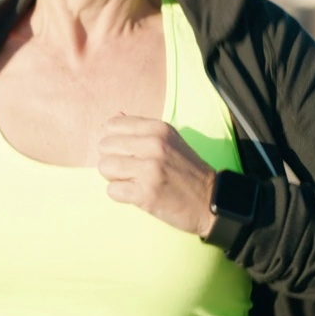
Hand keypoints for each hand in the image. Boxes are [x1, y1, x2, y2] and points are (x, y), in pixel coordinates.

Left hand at [97, 115, 216, 235]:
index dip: (115, 141)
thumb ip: (141, 128)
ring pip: (105, 167)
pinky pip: (112, 191)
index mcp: (158, 129)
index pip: (111, 125)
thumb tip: (115, 115)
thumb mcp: (169, 140)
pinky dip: (121, 195)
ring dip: (115, 178)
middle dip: (113, 160)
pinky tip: (138, 195)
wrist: (210, 200)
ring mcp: (150, 169)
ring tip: (134, 182)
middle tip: (132, 170)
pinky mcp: (146, 193)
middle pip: (104, 146)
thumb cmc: (186, 170)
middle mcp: (153, 145)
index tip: (129, 153)